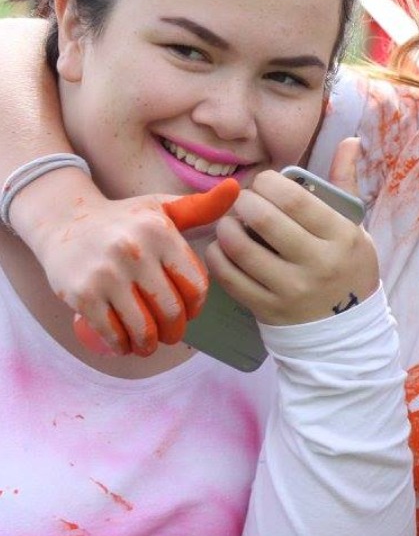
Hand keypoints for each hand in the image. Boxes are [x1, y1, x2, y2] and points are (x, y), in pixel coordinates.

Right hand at [49, 180, 237, 356]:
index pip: (194, 284)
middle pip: (170, 310)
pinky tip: (126, 345)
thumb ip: (202, 206)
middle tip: (173, 333)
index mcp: (160, 232)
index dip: (197, 305)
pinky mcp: (82, 294)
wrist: (64, 221)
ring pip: (142, 326)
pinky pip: (111, 332)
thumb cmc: (125, 219)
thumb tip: (236, 190)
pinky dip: (122, 345)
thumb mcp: (163, 208)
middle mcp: (134, 251)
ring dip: (150, 344)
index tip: (191, 311)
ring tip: (151, 344)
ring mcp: (106, 274)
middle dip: (175, 329)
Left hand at [206, 138, 378, 325]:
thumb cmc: (348, 266)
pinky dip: (218, 256)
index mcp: (341, 237)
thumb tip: (349, 140)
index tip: (263, 184)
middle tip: (242, 200)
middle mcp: (317, 263)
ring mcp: (291, 289)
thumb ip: (345, 183)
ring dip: (226, 227)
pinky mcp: (268, 310)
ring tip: (229, 221)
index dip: (268, 184)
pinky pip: (230, 278)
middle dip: (244, 201)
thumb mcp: (354, 226)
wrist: (346, 330)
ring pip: (241, 248)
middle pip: (265, 219)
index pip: (295, 199)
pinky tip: (222, 247)